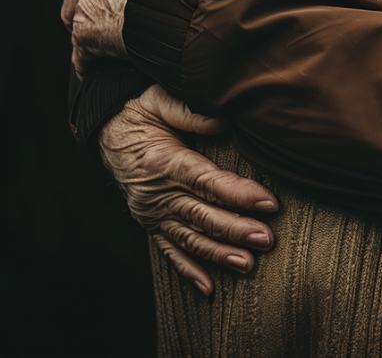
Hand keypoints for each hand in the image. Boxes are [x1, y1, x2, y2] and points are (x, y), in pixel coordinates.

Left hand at [62, 0, 155, 77]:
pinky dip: (87, 64)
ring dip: (83, 37)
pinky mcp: (86, 33)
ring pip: (75, 24)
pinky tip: (93, 71)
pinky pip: (81, 55)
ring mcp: (85, 6)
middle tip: (95, 25)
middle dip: (81, 11)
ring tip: (94, 51)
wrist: (178, 3)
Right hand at [98, 85, 277, 295]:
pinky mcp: (151, 224)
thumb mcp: (159, 99)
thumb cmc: (142, 112)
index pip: (206, 181)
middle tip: (266, 238)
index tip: (268, 202)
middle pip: (201, 215)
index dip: (238, 193)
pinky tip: (210, 288)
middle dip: (235, 229)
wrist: (107, 132)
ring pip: (189, 238)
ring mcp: (152, 213)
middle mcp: (156, 194)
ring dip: (219, 254)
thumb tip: (222, 122)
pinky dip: (189, 270)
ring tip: (249, 264)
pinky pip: (170, 251)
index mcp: (163, 162)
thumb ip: (189, 110)